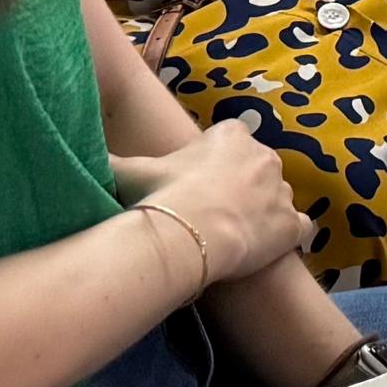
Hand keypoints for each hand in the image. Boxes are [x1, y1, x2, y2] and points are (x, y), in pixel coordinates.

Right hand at [112, 119, 313, 289]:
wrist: (188, 234)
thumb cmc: (162, 195)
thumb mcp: (130, 170)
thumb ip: (113, 159)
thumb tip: (86, 154)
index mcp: (232, 135)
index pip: (231, 140)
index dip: (214, 164)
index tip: (196, 185)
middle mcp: (265, 156)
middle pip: (257, 170)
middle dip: (240, 189)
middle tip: (211, 215)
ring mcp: (284, 191)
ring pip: (278, 199)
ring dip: (261, 214)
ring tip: (233, 237)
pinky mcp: (294, 225)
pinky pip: (300, 228)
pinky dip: (288, 237)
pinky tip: (267, 250)